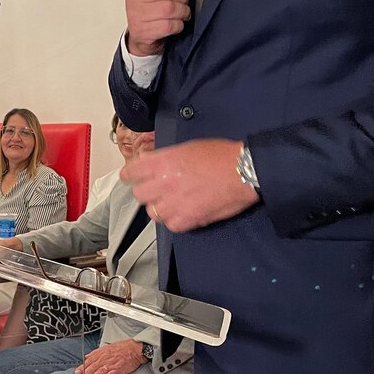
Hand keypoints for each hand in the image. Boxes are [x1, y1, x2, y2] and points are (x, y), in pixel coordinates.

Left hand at [75, 340, 146, 373]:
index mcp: (102, 353)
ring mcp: (111, 364)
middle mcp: (105, 358)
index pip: (89, 361)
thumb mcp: (107, 346)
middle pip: (93, 367)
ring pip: (99, 372)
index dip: (82, 367)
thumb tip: (87, 356)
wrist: (134, 349)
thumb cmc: (122, 348)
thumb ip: (96, 352)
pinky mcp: (118, 369)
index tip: (77, 372)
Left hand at [121, 138, 258, 232]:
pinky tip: (185, 213)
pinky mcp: (188, 218)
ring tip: (174, 203)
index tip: (130, 177)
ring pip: (153, 212)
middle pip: (139, 195)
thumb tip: (150, 163)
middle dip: (147, 193)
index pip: (131, 172)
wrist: (244, 170)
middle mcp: (164, 182)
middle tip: (159, 191)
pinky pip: (171, 225)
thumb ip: (165, 157)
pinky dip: (176, 221)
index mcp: (162, 162)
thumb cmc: (221, 156)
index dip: (129, 175)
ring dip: (161, 208)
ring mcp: (174, 202)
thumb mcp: (187, 147)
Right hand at [124, 0, 200, 55]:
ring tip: (182, 13)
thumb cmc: (151, 11)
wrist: (141, 36)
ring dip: (183, 11)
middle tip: (184, 0)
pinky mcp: (143, 30)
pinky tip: (175, 23)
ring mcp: (137, 13)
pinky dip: (178, 25)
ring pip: (170, 7)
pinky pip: (169, 25)